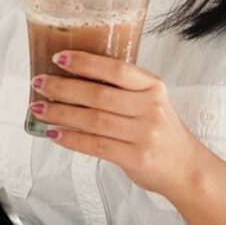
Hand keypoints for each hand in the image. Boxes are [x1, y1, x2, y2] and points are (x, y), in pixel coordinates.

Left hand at [29, 50, 204, 198]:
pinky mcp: (136, 158)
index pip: (116, 68)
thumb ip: (123, 89)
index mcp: (153, 86)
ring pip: (93, 120)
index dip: (85, 62)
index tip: (59, 58)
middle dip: (63, 88)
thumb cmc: (162, 131)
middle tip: (40, 83)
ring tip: (39, 108)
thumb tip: (76, 77)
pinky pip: (95, 145)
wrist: (186, 167)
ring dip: (60, 113)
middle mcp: (150, 108)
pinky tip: (54, 133)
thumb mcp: (152, 100)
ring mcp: (144, 134)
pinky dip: (71, 139)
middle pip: (99, 95)